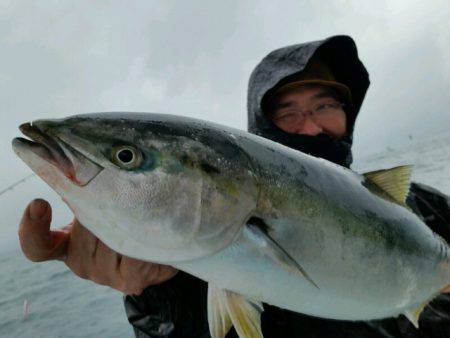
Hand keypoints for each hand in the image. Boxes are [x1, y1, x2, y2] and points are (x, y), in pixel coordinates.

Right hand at [18, 199, 177, 294]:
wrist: (163, 252)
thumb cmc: (127, 223)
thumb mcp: (102, 208)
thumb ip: (85, 196)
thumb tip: (74, 167)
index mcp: (67, 246)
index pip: (39, 246)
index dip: (32, 228)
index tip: (39, 203)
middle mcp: (82, 264)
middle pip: (88, 225)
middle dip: (108, 206)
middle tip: (125, 197)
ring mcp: (104, 274)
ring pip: (114, 234)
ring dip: (131, 219)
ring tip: (144, 215)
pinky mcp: (129, 279)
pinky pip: (135, 247)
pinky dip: (145, 234)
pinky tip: (152, 230)